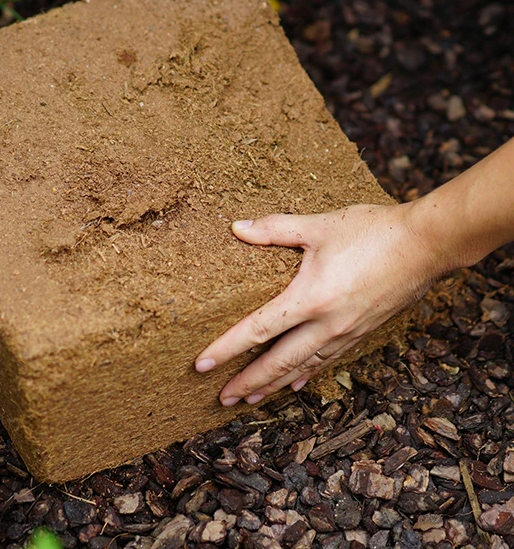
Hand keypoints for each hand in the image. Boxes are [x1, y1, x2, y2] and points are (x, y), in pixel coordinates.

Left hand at [195, 203, 442, 405]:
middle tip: (221, 399)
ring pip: (303, 368)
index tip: (201, 365)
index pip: (257, 330)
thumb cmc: (371, 231)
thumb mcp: (317, 226)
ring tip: (250, 399)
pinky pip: (327, 361)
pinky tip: (296, 384)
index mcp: (309, 299)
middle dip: (247, 383)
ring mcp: (346, 333)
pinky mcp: (362, 332)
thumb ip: (273, 229)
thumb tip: (235, 228)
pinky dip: (306, 374)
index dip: (226, 349)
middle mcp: (327, 325)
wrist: (425, 245)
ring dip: (274, 386)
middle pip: (278, 362)